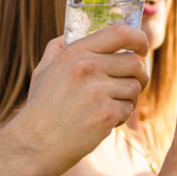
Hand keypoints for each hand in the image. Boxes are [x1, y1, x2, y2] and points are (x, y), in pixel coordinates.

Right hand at [5, 24, 150, 175]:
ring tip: (107, 107)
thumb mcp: (44, 70)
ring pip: (135, 87)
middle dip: (138, 76)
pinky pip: (129, 108)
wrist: (34, 144)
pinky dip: (120, 117)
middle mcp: (87, 67)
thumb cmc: (41, 108)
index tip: (141, 48)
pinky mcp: (106, 113)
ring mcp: (97, 90)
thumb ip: (59, 48)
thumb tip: (77, 31)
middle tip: (127, 87)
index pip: (120, 32)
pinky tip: (102, 122)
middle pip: (135, 63)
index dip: (138, 39)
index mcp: (74, 52)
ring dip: (128, 99)